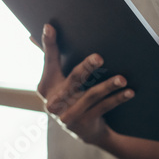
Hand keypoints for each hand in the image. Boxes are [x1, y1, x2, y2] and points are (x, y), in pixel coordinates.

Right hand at [32, 23, 133, 145]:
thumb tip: (30, 36)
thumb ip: (51, 59)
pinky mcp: (82, 125)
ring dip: (108, 86)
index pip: (49, 61)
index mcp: (45, 86)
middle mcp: (53, 102)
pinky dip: (117, 99)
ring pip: (91, 95)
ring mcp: (67, 115)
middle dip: (86, 68)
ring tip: (122, 79)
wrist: (86, 131)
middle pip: (72, 79)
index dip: (48, 44)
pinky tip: (128, 92)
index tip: (50, 27)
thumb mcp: (59, 81)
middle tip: (99, 58)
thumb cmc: (72, 98)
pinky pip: (102, 108)